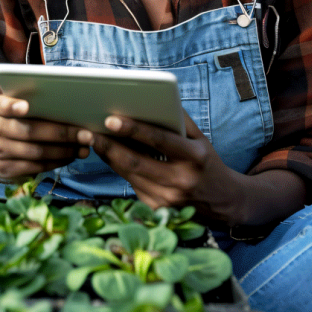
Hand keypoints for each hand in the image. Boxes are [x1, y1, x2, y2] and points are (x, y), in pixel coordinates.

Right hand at [0, 94, 89, 182]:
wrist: (1, 155)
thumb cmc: (21, 126)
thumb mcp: (24, 113)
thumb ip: (39, 108)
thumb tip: (75, 111)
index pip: (0, 104)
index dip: (11, 106)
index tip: (26, 106)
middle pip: (29, 130)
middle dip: (61, 133)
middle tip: (85, 135)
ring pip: (36, 151)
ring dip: (64, 151)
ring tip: (83, 149)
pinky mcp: (5, 167)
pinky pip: (36, 165)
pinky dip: (57, 162)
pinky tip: (71, 157)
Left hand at [81, 113, 244, 223]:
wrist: (224, 202)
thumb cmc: (208, 163)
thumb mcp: (201, 139)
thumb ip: (178, 121)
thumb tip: (151, 101)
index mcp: (195, 158)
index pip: (159, 141)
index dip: (133, 130)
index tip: (111, 119)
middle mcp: (181, 181)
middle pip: (136, 162)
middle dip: (108, 146)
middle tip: (87, 131)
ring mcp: (168, 199)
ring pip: (129, 175)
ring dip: (108, 156)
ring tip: (91, 139)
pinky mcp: (158, 210)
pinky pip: (132, 185)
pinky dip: (118, 169)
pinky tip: (108, 155)